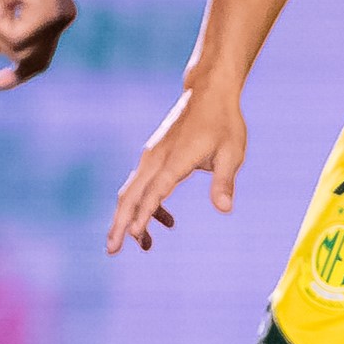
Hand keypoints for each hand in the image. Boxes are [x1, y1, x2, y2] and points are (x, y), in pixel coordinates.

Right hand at [107, 83, 246, 252]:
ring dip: (131, 218)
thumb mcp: (231, 153)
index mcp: (175, 159)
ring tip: (143, 245)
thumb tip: (224, 209)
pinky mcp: (154, 156)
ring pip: (132, 191)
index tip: (134, 234)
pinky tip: (166, 221)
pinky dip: (146, 205)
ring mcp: (152, 156)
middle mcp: (156, 158)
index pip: (155, 191)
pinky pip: (143, 184)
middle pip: (131, 195)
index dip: (145, 214)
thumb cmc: (223, 123)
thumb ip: (224, 182)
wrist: (208, 93)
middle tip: (112, 251)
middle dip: (120, 224)